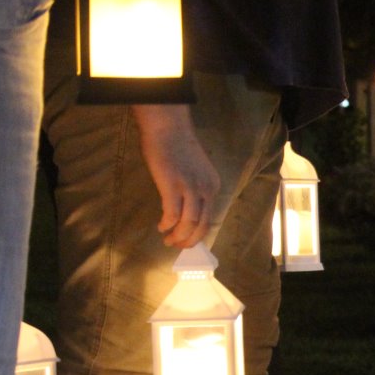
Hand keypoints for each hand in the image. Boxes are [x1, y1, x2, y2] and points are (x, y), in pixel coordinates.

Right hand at [132, 104, 220, 247]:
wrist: (168, 128)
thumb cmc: (177, 146)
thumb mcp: (194, 170)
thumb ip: (193, 187)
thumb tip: (183, 206)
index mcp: (213, 186)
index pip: (210, 217)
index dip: (199, 233)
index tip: (188, 240)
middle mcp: (206, 189)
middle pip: (202, 225)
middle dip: (190, 240)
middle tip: (177, 246)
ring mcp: (190, 188)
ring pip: (189, 223)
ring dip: (178, 236)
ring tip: (168, 240)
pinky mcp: (173, 186)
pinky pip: (172, 214)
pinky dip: (167, 224)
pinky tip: (161, 227)